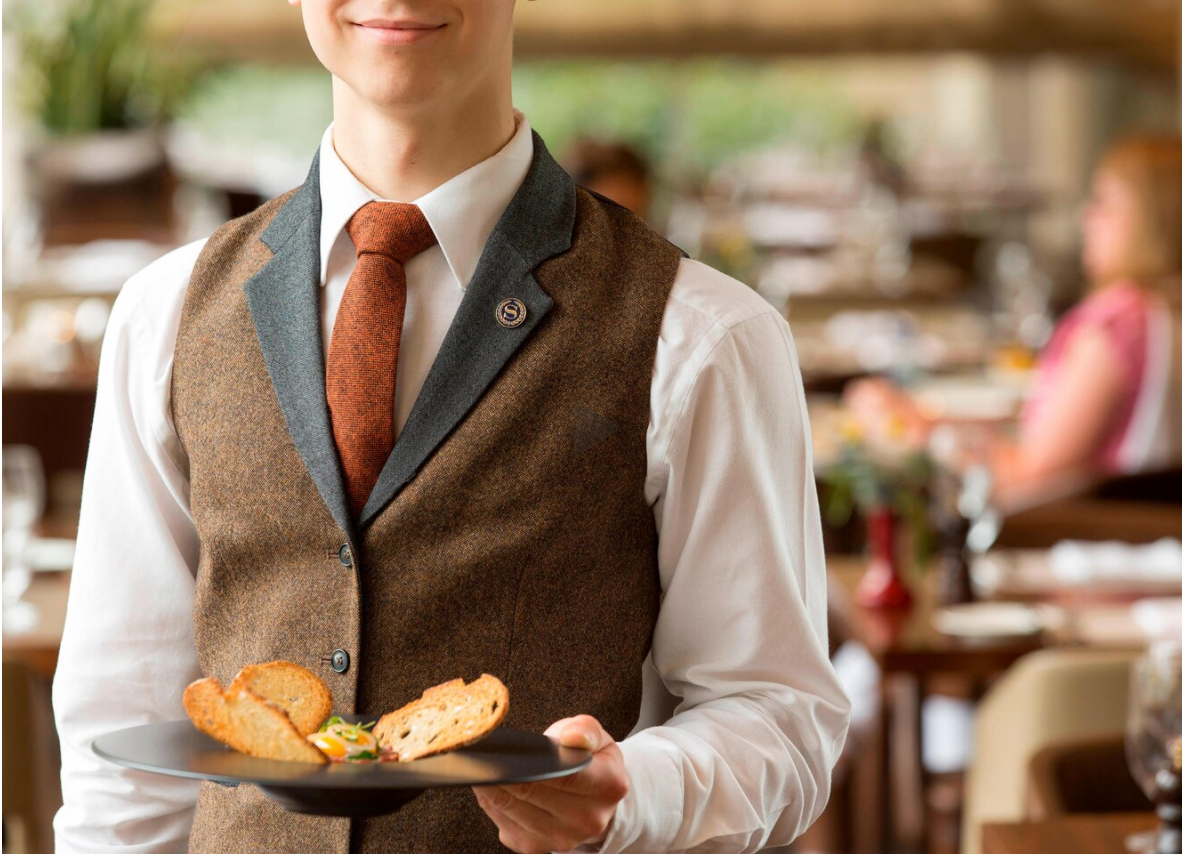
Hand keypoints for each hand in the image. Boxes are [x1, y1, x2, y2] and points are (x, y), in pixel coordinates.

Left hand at [473, 715, 628, 853]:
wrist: (595, 801)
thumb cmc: (591, 762)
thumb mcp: (598, 737)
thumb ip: (586, 731)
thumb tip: (571, 737)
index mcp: (608, 786)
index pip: (564, 774)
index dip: (531, 762)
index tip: (504, 750)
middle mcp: (588, 819)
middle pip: (531, 791)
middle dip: (502, 770)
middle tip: (480, 752)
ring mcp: (561, 839)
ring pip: (511, 807)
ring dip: (490, 786)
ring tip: (479, 765)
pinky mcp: (535, 847)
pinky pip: (502, 821)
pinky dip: (491, 801)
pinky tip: (489, 785)